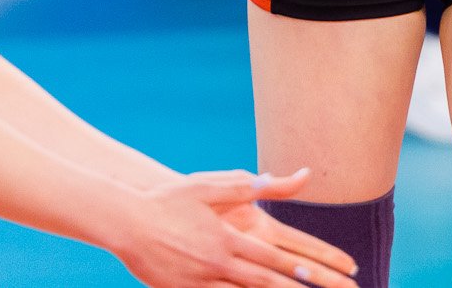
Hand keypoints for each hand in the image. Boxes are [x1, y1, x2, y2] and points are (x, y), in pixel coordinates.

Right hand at [119, 170, 358, 287]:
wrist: (125, 222)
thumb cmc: (169, 201)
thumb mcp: (209, 186)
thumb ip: (249, 185)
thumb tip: (287, 175)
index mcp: (228, 238)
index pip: (274, 258)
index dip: (302, 270)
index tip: (326, 275)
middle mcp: (218, 264)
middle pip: (265, 283)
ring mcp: (201, 282)